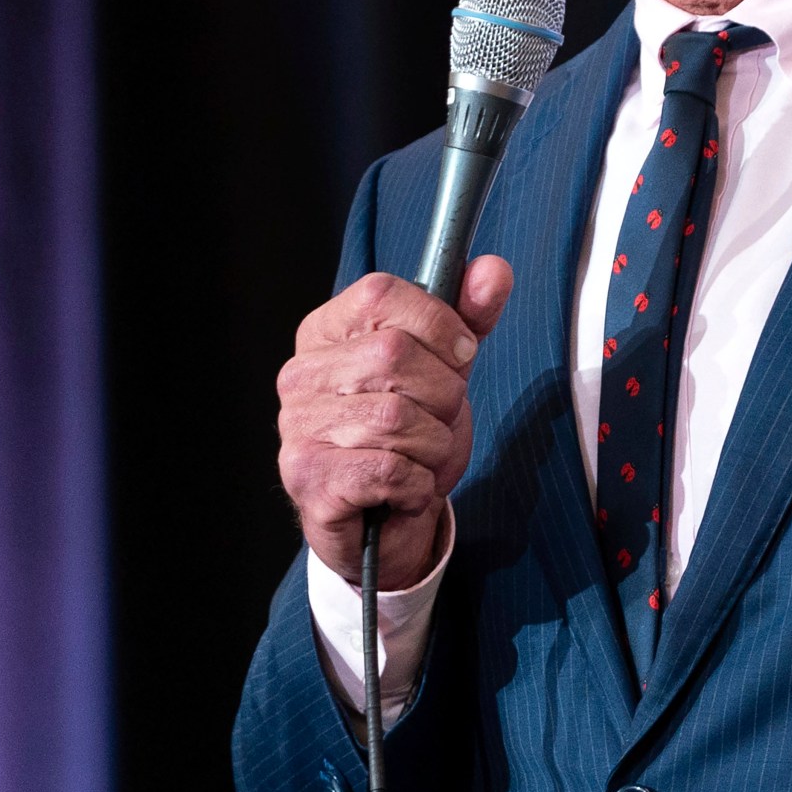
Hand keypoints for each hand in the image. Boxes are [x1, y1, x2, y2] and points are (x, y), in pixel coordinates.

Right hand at [277, 260, 512, 588]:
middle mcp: (301, 374)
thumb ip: (470, 317)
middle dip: (443, 395)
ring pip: (397, 418)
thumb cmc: (412, 437)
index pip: (381, 294)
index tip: (458, 357)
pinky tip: (404, 489)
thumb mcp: (447, 369)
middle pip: (395, 354)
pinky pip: (390, 469)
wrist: (386, 522)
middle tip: (437, 421)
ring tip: (420, 457)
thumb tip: (493, 270)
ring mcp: (297, 426)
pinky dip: (417, 484)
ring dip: (433, 446)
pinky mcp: (307, 478)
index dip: (438, 324)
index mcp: (327, 332)